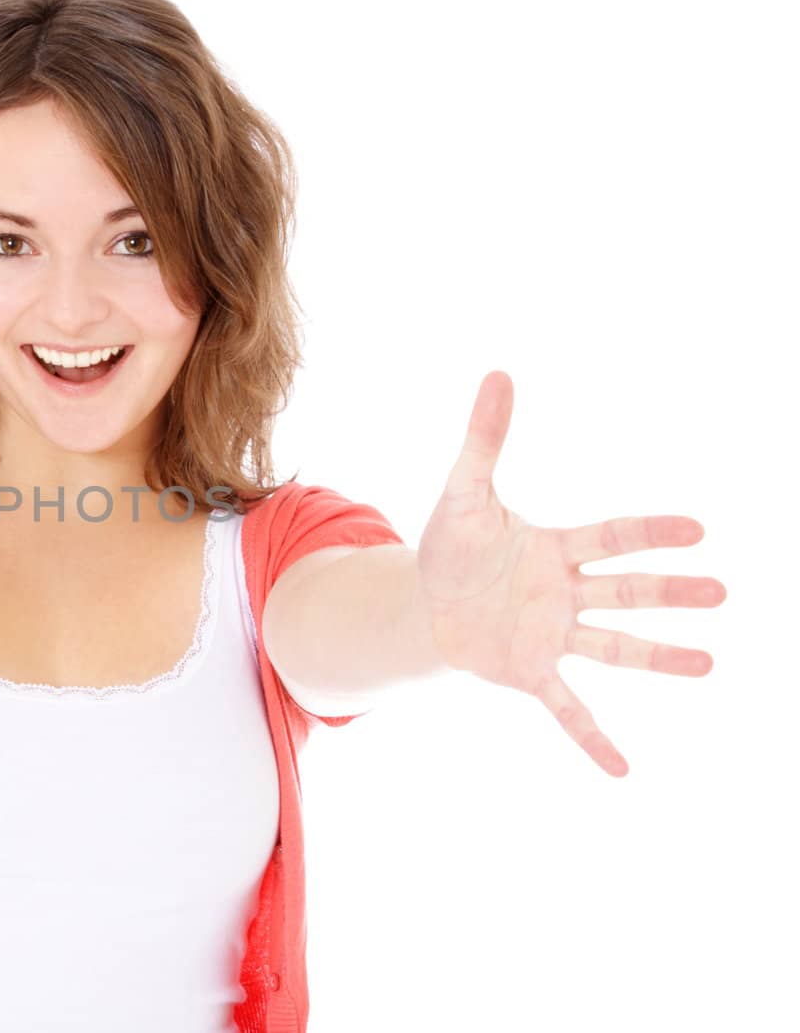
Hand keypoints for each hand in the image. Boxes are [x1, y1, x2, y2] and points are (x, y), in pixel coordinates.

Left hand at [416, 371, 725, 777]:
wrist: (424, 601)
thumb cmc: (452, 545)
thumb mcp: (462, 492)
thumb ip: (484, 438)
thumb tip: (498, 372)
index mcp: (556, 548)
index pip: (611, 537)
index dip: (650, 533)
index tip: (696, 528)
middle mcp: (566, 593)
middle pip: (626, 591)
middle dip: (669, 593)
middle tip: (720, 592)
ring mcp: (553, 636)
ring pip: (614, 647)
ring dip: (657, 657)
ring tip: (708, 663)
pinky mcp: (530, 673)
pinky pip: (567, 709)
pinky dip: (592, 739)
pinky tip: (624, 771)